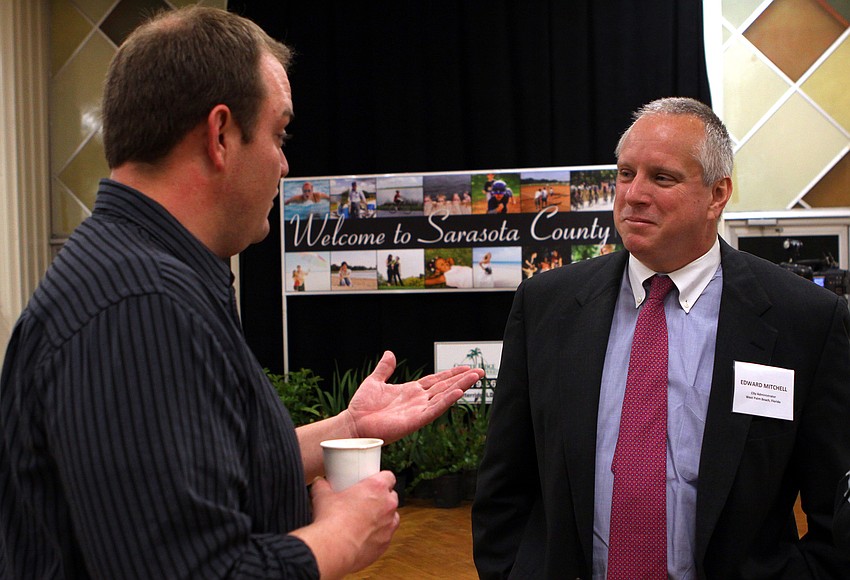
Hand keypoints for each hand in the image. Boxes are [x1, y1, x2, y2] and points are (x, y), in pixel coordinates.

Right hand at [293, 473, 398, 576]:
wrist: (334, 548)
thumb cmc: (333, 521)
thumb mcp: (323, 496)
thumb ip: (323, 485)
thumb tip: (320, 483)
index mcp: (376, 488)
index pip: (388, 477)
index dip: (381, 479)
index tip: (373, 483)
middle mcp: (387, 505)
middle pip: (392, 497)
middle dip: (382, 499)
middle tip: (365, 502)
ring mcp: (389, 526)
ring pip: (392, 518)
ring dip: (382, 518)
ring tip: (365, 520)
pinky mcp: (385, 544)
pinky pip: (385, 537)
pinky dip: (377, 536)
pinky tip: (363, 537)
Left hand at [343, 351, 483, 443]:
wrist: (353, 423)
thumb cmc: (362, 406)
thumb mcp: (374, 381)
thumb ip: (385, 368)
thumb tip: (390, 353)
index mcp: (411, 391)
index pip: (436, 380)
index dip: (451, 374)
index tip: (466, 367)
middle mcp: (418, 400)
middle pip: (445, 387)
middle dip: (462, 379)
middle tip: (479, 371)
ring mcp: (418, 410)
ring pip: (444, 396)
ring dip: (459, 386)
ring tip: (474, 377)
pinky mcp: (416, 420)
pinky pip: (434, 409)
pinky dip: (447, 401)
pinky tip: (458, 393)